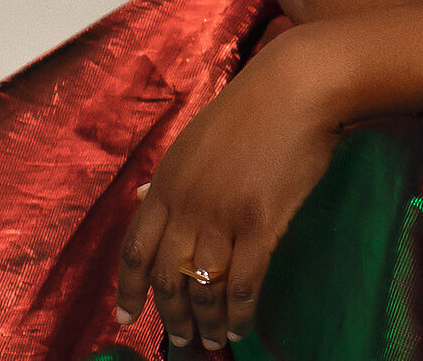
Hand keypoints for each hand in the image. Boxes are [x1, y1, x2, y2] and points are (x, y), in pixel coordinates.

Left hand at [115, 33, 341, 350]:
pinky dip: (239, 313)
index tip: (126, 318)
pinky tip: (241, 326)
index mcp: (167, 182)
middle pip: (167, 277)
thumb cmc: (249, 108)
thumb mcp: (193, 139)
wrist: (296, 87)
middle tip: (180, 342)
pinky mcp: (261, 223)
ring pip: (204, 288)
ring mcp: (223, 215)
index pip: (134, 250)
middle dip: (172, 318)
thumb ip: (167, 176)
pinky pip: (244, 283)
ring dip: (205, 323)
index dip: (128, 290)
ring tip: (211, 341)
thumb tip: (138, 199)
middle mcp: (188, 204)